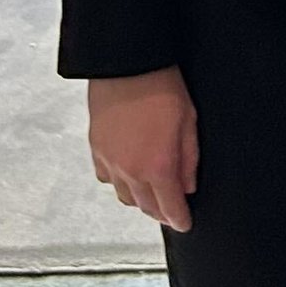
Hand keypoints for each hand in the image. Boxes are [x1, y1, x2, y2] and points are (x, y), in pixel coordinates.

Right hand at [88, 67, 197, 231]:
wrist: (126, 63)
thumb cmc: (161, 86)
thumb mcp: (189, 121)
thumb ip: (189, 159)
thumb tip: (188, 185)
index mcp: (158, 167)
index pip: (170, 209)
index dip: (179, 220)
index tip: (185, 223)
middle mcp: (131, 171)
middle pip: (146, 208)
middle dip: (161, 212)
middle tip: (171, 210)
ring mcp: (110, 162)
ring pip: (125, 197)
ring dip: (140, 200)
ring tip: (152, 192)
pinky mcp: (96, 149)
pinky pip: (107, 178)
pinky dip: (119, 182)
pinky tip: (128, 172)